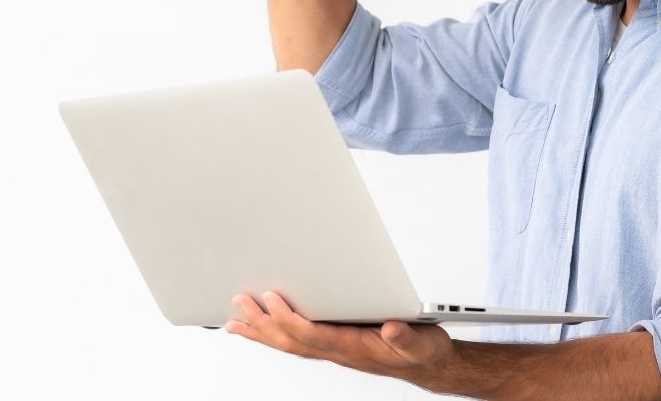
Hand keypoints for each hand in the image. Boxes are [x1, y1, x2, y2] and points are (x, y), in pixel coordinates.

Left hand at [225, 291, 456, 388]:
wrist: (425, 362)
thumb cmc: (420, 349)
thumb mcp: (420, 342)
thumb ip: (405, 337)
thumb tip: (392, 329)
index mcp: (353, 346)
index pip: (313, 334)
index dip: (290, 318)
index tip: (272, 299)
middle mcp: (337, 349)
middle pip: (292, 340)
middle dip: (263, 323)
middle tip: (239, 304)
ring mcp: (332, 348)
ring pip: (289, 343)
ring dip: (261, 331)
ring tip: (235, 320)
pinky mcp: (333, 343)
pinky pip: (296, 341)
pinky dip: (275, 333)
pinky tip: (261, 327)